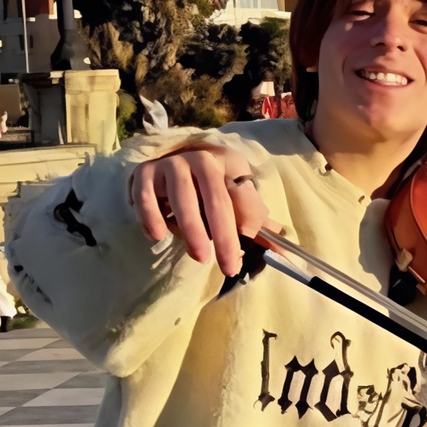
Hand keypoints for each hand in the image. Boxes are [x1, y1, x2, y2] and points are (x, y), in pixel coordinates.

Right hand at [130, 145, 270, 276]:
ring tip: (198, 256)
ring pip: (182, 197)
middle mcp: (199, 159)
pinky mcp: (144, 172)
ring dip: (191, 229)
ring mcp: (171, 164)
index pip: (240, 197)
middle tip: (226, 266)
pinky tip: (157, 236)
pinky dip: (151, 217)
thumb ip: (254, 225)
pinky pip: (147, 197)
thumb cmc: (208, 189)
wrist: (168, 166)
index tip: (241, 256)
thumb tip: (282, 253)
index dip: (243, 228)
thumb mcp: (233, 201)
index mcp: (227, 164)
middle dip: (222, 235)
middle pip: (215, 198)